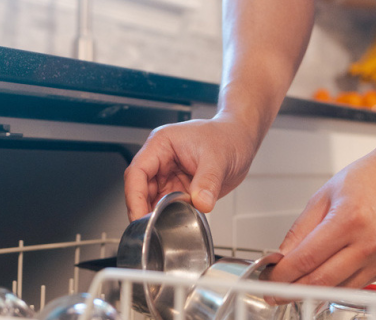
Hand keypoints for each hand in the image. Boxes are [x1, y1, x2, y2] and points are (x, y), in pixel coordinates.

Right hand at [124, 116, 260, 219]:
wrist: (241, 141)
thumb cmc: (228, 137)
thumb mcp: (219, 158)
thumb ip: (208, 182)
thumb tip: (201, 203)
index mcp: (161, 144)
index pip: (137, 172)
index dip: (135, 197)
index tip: (139, 217)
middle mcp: (161, 159)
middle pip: (140, 188)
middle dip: (143, 210)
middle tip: (149, 229)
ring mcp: (169, 174)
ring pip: (152, 199)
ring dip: (156, 214)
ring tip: (163, 227)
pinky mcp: (179, 187)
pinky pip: (168, 205)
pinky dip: (169, 215)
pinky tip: (176, 222)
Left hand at [265, 151, 375, 295]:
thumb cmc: (368, 178)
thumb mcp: (323, 196)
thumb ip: (300, 230)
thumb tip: (281, 258)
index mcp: (349, 219)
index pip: (306, 258)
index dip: (282, 275)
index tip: (268, 279)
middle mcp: (369, 242)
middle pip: (321, 281)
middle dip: (291, 291)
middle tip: (273, 293)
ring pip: (338, 289)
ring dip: (311, 294)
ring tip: (291, 289)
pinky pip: (354, 286)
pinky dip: (333, 288)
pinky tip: (318, 283)